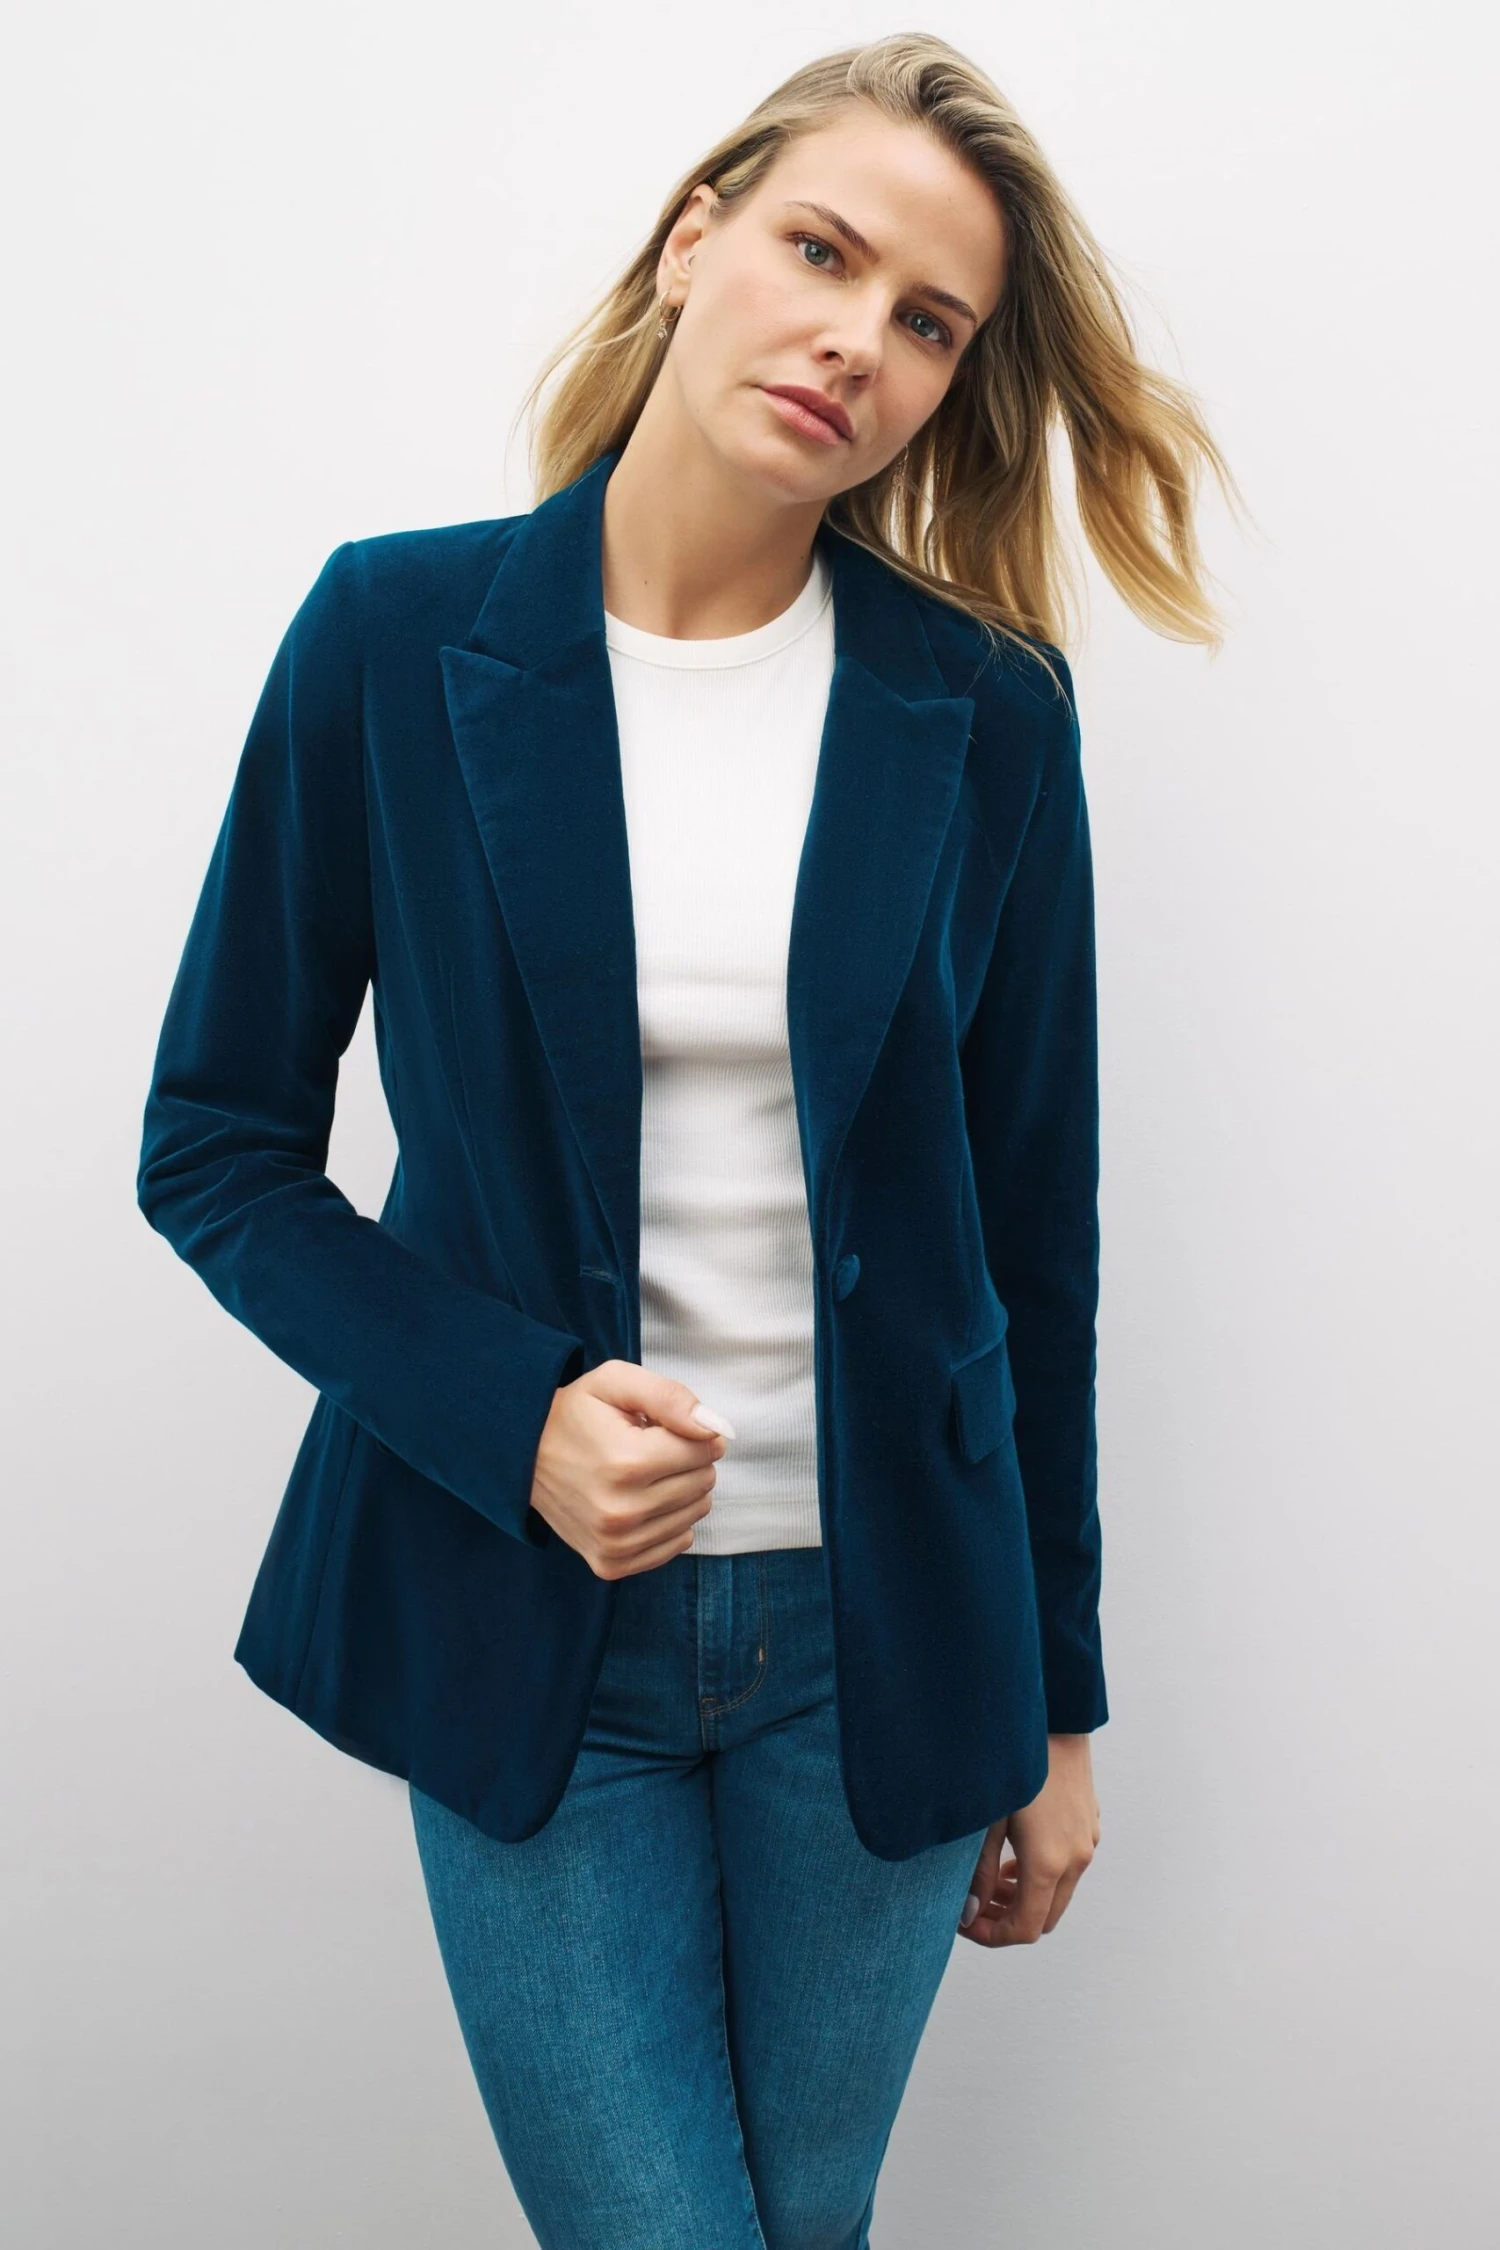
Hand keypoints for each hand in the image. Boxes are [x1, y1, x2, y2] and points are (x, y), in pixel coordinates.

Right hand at [529, 1360, 733, 1577]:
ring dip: (680, 1489)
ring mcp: (614, 1543)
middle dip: (687, 1458)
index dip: (694, 1430)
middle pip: (703, 1482)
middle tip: (650, 1447)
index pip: (704, 1448)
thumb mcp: (616, 1382)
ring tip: (642, 1473)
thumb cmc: (575, 1414)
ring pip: (695, 1514)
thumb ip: (670, 1397)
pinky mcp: (610, 1564)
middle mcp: (621, 1511)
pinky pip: (676, 1544)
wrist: (521, 1457)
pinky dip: (669, 1520)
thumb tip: (716, 1428)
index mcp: (626, 1462)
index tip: (665, 1426)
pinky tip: (641, 1500)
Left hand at [957, 1735, 1099, 1945]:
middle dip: (1008, 1920)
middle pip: (1045, 1918)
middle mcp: (1076, 1859)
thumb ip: (978, 1872)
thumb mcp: (987, 1819)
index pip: (1026, 1929)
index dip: (992, 1935)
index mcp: (1049, 1863)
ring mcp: (1088, 1841)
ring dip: (1026, 1898)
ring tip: (991, 1881)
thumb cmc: (1015, 1763)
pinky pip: (1069, 1867)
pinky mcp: (1090, 1824)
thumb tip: (968, 1914)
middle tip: (974, 1905)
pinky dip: (1043, 1876)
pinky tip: (1016, 1854)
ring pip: (1059, 1893)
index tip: (964, 1923)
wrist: (1054, 1715)